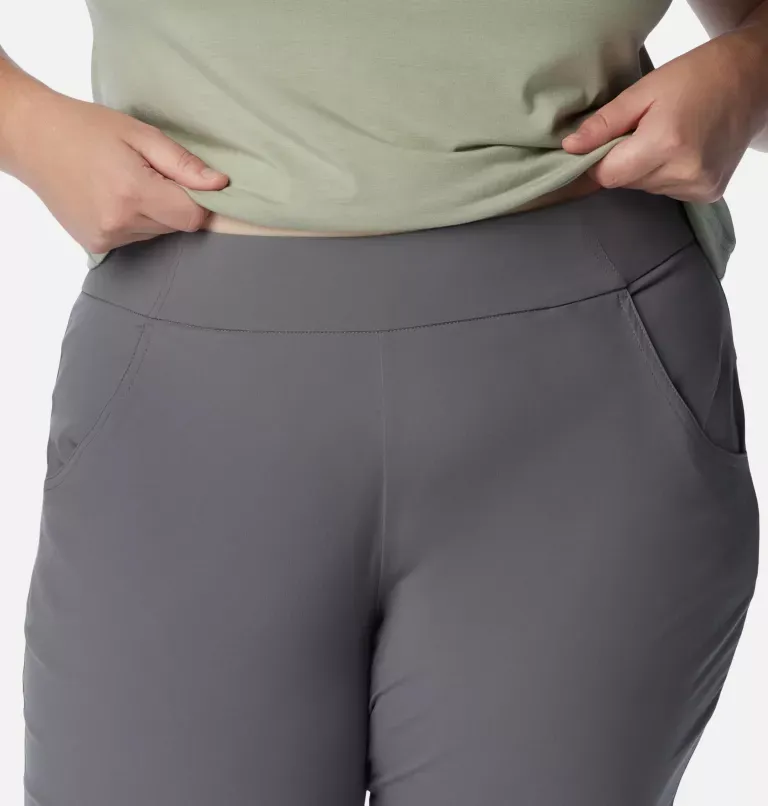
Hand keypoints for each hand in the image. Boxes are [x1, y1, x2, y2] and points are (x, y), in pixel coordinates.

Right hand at [4, 85, 228, 252]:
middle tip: (150, 175)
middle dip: (174, 204)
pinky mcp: (96, 245)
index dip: (200, 202)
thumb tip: (220, 185)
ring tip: (126, 183)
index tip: (191, 184)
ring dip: (154, 213)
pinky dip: (134, 222)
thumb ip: (183, 164)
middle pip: (175, 226)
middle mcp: (120, 222)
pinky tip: (113, 198)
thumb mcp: (140, 134)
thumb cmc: (87, 128)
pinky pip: (135, 238)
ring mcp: (106, 238)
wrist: (32, 139)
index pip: (192, 218)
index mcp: (134, 193)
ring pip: (157, 234)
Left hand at [561, 34, 764, 202]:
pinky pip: (668, 191)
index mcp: (664, 144)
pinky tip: (682, 150)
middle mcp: (683, 172)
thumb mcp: (644, 90)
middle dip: (624, 160)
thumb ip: (605, 123)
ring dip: (645, 168)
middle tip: (642, 131)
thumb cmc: (698, 76)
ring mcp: (698, 186)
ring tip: (667, 137)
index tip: (601, 146)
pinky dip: (666, 174)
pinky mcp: (708, 193)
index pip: (608, 175)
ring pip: (646, 188)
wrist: (754, 78)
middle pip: (627, 182)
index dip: (598, 162)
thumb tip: (570, 148)